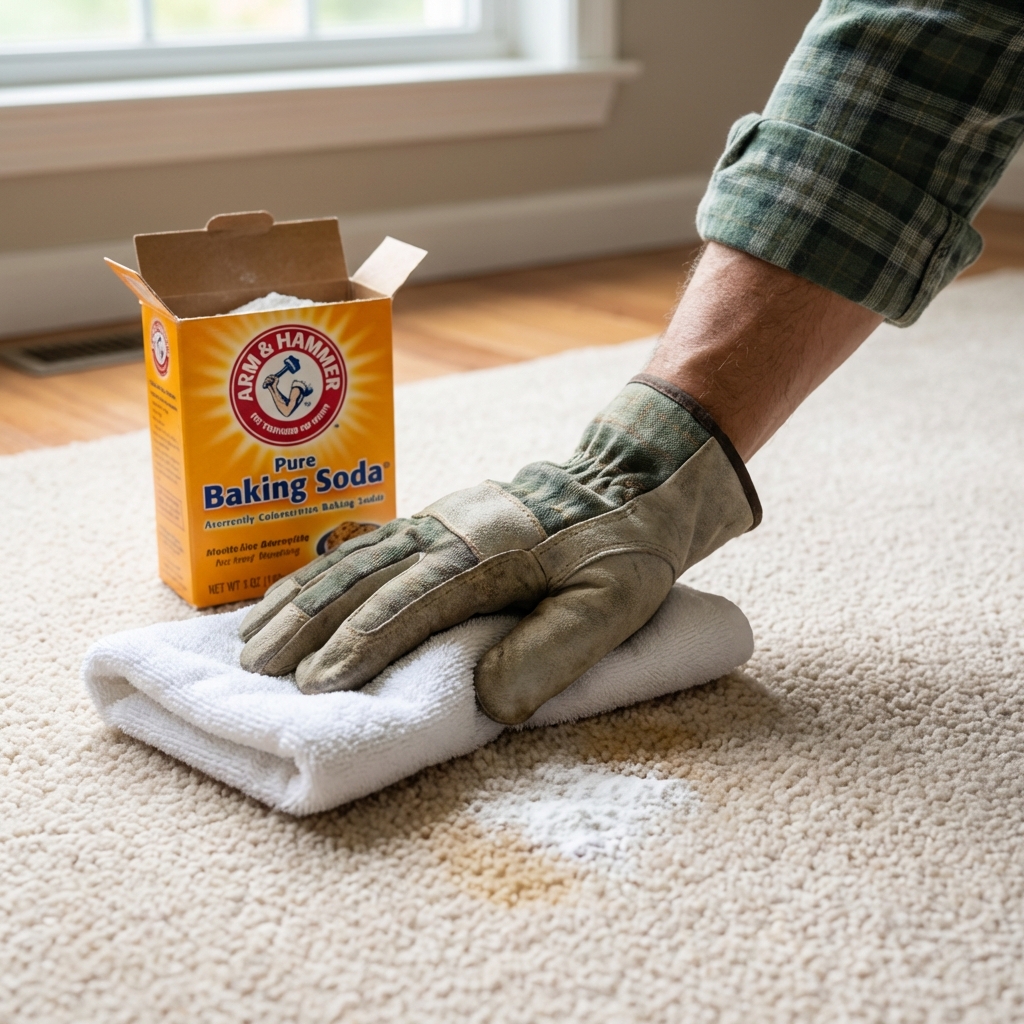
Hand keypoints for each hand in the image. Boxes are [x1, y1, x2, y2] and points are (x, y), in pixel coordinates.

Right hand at [239, 375, 758, 723]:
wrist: (633, 481)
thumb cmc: (628, 547)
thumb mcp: (616, 604)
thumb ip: (556, 652)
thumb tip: (488, 702)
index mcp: (490, 552)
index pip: (410, 604)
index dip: (360, 645)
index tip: (314, 686)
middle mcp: (451, 529)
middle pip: (363, 576)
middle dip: (306, 624)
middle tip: (255, 668)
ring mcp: (440, 519)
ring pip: (354, 556)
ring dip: (300, 596)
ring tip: (252, 636)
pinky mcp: (439, 520)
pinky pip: (367, 544)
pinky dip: (322, 570)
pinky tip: (294, 589)